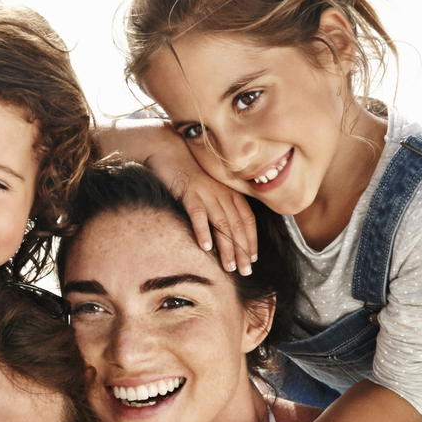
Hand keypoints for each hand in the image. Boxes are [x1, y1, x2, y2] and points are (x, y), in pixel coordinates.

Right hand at [142, 140, 257, 275]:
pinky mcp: (189, 193)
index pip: (247, 219)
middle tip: (245, 272)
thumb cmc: (189, 173)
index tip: (252, 259)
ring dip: (227, 248)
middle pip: (237, 226)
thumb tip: (224, 231)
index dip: (251, 240)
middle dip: (242, 251)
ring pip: (222, 224)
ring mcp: (206, 193)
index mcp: (230, 192)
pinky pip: (198, 215)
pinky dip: (203, 231)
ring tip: (229, 267)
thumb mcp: (210, 188)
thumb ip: (220, 205)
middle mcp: (222, 193)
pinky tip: (205, 247)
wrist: (169, 150)